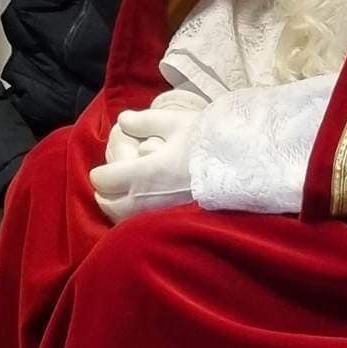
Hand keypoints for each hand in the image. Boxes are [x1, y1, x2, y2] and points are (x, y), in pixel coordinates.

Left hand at [91, 98, 205, 224]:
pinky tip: (146, 205)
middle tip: (113, 181)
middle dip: (105, 192)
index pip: (102, 180)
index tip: (109, 166)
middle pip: (106, 203)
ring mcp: (159, 215)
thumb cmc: (209, 141)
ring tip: (126, 194)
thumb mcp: (175, 122)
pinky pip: (140, 226)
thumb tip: (122, 120)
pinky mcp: (172, 223)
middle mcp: (146, 200)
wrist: (245, 166)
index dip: (101, 171)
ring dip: (118, 207)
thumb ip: (144, 121)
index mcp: (143, 173)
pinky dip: (134, 218)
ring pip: (121, 219)